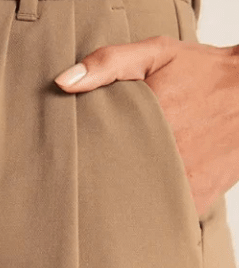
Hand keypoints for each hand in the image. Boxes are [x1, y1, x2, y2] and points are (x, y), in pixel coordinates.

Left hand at [54, 35, 238, 219]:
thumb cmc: (204, 72)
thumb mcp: (156, 54)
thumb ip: (108, 62)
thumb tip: (63, 82)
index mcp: (145, 119)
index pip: (93, 149)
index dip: (78, 155)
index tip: (66, 157)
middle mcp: (163, 152)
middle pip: (111, 179)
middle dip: (97, 178)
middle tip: (84, 177)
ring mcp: (182, 179)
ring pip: (136, 201)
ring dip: (124, 197)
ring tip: (112, 190)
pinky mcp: (198, 197)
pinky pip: (165, 214)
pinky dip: (153, 209)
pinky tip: (142, 199)